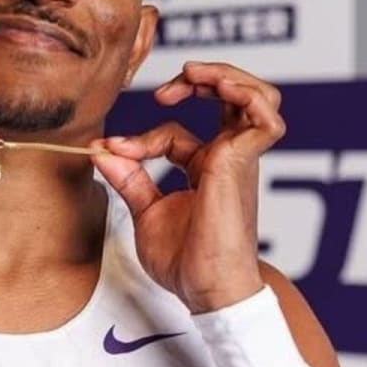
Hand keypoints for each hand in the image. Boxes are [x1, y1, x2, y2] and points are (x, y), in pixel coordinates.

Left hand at [92, 62, 284, 312]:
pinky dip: (247, 95)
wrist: (205, 292)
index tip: (114, 151)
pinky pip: (266, 120)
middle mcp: (229, 160)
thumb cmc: (185, 262)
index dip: (143, 136)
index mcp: (207, 168)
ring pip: (260, 99)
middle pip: (235, 98)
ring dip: (229, 76)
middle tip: (169, 85)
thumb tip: (101, 149)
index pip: (176, 132)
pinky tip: (215, 87)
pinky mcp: (242, 165)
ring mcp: (240, 160)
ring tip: (196, 74)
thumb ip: (128, 178)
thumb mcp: (146, 211)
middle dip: (204, 77)